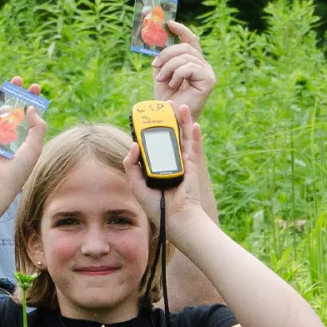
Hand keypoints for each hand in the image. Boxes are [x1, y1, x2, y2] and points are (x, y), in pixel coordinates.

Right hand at [0, 79, 48, 196]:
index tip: (35, 87)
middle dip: (14, 93)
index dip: (30, 99)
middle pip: (9, 107)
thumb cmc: (19, 167)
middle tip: (18, 80)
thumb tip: (31, 107)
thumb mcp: (35, 146)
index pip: (26, 113)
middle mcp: (6, 132)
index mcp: (22, 135)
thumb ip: (38, 126)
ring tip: (0, 86)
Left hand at [125, 103, 211, 237]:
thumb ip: (131, 165)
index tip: (146, 117)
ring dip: (183, 122)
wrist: (176, 220)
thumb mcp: (137, 184)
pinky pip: (195, 149)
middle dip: (168, 120)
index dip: (151, 130)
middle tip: (165, 105)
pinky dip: (195, 136)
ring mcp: (184, 164)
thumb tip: (133, 145)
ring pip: (184, 138)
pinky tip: (194, 123)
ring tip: (180, 106)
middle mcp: (172, 162)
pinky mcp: (193, 168)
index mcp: (158, 166)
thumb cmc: (157, 207)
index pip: (154, 144)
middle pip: (170, 136)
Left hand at [151, 21, 216, 117]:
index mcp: (194, 62)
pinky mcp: (209, 80)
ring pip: (186, 57)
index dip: (181, 30)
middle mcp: (203, 65)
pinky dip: (177, 75)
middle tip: (155, 66)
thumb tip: (157, 41)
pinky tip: (173, 85)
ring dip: (169, 67)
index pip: (190, 41)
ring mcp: (208, 72)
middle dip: (167, 54)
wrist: (171, 117)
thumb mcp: (161, 73)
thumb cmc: (167, 99)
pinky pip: (190, 67)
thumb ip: (162, 58)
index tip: (169, 23)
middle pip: (185, 47)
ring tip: (162, 80)